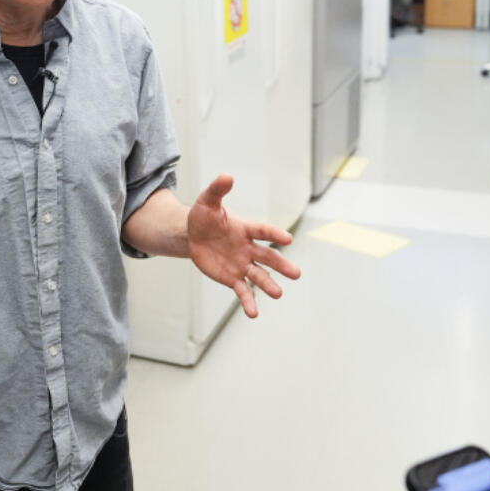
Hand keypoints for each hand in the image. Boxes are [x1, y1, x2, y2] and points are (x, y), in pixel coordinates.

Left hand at [188, 174, 300, 317]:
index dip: (274, 234)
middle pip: (268, 257)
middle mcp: (248, 248)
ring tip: (278, 294)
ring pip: (259, 276)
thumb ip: (218, 190)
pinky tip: (253, 314)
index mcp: (246, 228)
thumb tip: (227, 176)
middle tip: (296, 274)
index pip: (263, 231)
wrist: (193, 235)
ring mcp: (242, 264)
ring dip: (269, 285)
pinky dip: (249, 302)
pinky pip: (243, 291)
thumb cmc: (204, 216)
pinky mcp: (233, 278)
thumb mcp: (208, 201)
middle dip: (281, 265)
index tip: (288, 239)